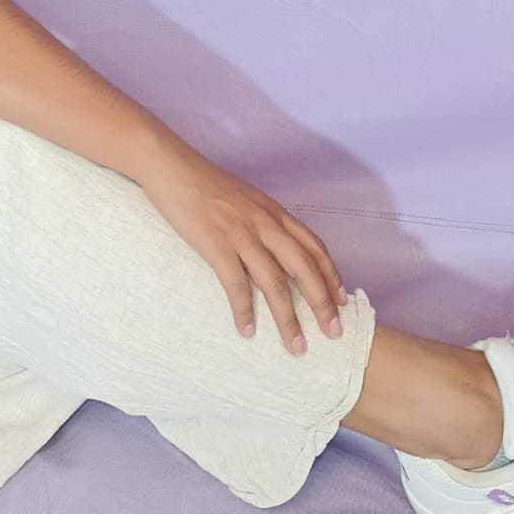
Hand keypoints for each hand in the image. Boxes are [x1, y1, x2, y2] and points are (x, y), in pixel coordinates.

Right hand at [141, 158, 347, 354]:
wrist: (172, 167)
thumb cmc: (205, 182)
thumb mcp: (246, 197)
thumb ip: (263, 219)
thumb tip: (274, 245)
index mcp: (274, 212)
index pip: (314, 247)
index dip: (331, 276)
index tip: (342, 301)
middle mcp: (265, 223)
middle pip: (304, 268)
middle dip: (322, 303)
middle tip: (333, 332)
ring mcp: (241, 234)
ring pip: (275, 282)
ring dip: (288, 318)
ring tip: (295, 346)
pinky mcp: (216, 244)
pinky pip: (235, 284)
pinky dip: (243, 310)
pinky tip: (246, 330)